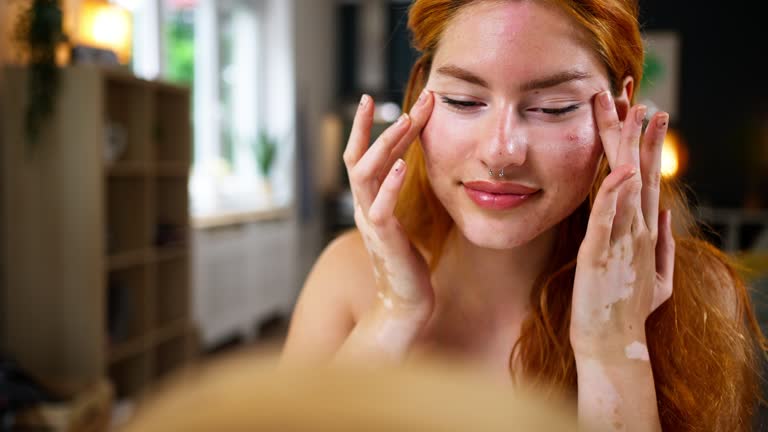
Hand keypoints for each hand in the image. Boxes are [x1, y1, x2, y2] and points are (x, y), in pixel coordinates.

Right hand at [343, 91, 435, 317]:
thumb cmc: (407, 263)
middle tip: (380, 98)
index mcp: (369, 202)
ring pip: (365, 176)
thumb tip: (405, 169)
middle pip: (357, 158)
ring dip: (384, 146)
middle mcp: (364, 207)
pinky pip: (381, 208)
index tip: (382, 100)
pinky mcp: (384, 240)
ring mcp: (371, 223)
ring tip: (404, 121)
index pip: (365, 157)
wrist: (405, 304)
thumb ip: (397, 196)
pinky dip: (391, 184)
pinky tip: (403, 165)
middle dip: (369, 127)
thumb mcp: (401, 221)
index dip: (373, 128)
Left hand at [570, 91, 675, 360]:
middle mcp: (637, 230)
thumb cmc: (627, 310)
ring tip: (630, 113)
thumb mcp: (654, 276)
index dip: (642, 143)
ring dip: (626, 148)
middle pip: (637, 170)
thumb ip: (662, 243)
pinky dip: (612, 193)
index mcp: (642, 231)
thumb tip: (666, 214)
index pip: (642, 176)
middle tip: (631, 94)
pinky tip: (617, 169)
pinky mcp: (601, 255)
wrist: (614, 344)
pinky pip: (607, 219)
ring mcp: (622, 240)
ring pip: (626, 185)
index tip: (643, 111)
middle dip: (634, 131)